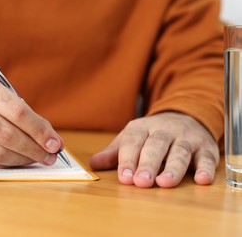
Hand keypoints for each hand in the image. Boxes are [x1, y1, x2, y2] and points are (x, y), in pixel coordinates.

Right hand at [0, 76, 63, 167]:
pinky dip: (7, 165)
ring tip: (37, 159)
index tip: (55, 143)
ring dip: (22, 159)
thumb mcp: (0, 98)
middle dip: (34, 149)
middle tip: (50, 156)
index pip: (17, 112)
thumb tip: (51, 141)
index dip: (39, 130)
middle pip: (8, 135)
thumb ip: (24, 115)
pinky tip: (18, 161)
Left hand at [89, 112, 219, 187]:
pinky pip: (207, 157)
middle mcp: (164, 130)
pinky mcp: (205, 146)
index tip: (124, 177)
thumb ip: (114, 152)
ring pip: (180, 151)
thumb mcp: (132, 138)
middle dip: (148, 164)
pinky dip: (205, 168)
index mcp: (142, 127)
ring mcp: (186, 137)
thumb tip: (93, 164)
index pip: (133, 141)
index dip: (128, 159)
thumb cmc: (153, 134)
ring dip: (173, 168)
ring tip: (164, 183)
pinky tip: (201, 180)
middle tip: (141, 182)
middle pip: (156, 145)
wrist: (185, 115)